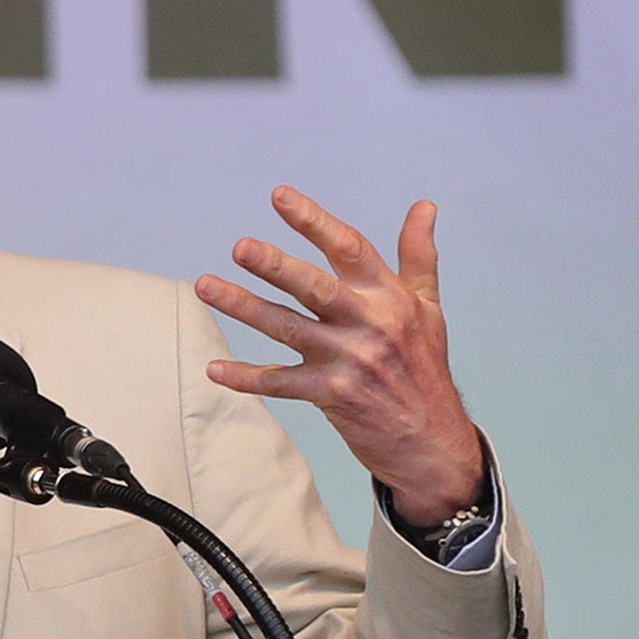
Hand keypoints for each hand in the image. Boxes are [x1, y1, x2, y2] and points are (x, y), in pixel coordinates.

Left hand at [194, 187, 483, 523]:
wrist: (433, 441)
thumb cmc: (424, 368)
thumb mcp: (428, 308)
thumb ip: (418, 256)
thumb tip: (424, 206)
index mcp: (390, 297)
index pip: (349, 248)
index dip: (313, 221)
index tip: (279, 197)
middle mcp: (371, 323)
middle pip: (315, 286)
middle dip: (275, 265)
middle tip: (239, 247)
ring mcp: (350, 360)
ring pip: (288, 328)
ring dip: (244, 307)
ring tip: (205, 286)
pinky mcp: (333, 394)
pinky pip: (281, 383)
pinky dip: (247, 377)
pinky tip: (214, 369)